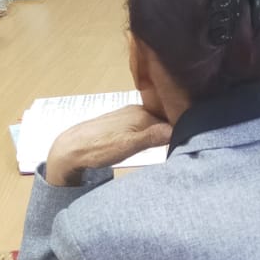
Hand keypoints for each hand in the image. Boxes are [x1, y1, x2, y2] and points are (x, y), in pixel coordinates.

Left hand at [44, 105, 171, 186]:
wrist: (69, 149)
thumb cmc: (98, 149)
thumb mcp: (127, 146)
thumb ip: (152, 138)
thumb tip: (177, 130)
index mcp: (142, 113)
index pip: (172, 119)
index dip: (181, 129)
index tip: (189, 141)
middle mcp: (137, 110)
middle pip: (163, 119)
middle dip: (172, 130)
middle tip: (181, 146)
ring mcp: (128, 115)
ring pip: (153, 122)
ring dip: (160, 133)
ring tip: (168, 146)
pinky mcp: (120, 123)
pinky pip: (143, 125)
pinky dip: (149, 133)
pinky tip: (148, 143)